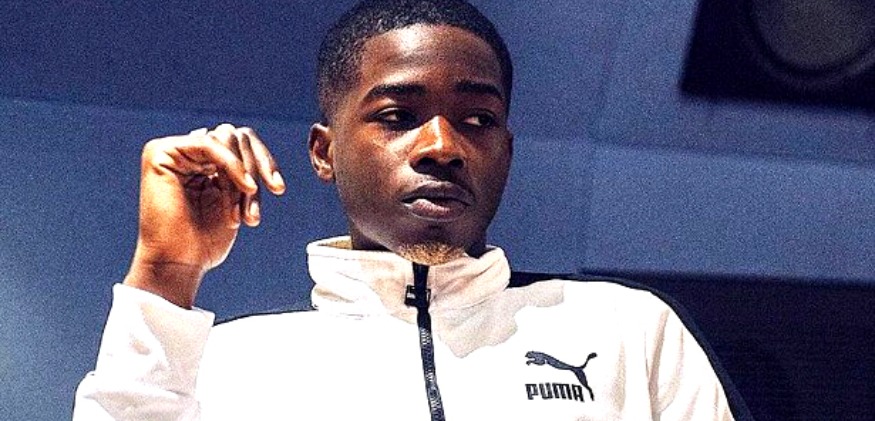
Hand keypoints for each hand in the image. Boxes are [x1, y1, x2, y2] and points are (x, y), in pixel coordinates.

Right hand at [124, 124, 285, 307]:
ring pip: (226, 138)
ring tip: (244, 210)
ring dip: (243, 174)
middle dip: (257, 167)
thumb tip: (245, 137)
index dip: (264, 161)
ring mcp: (172, 151)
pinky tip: (245, 188)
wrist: (178, 265)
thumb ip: (241, 171)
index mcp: (203, 163)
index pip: (241, 143)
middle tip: (266, 198)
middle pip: (237, 136)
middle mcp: (187, 153)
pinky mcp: (160, 153)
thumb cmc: (204, 242)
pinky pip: (208, 144)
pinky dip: (231, 165)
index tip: (278, 188)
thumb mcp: (235, 200)